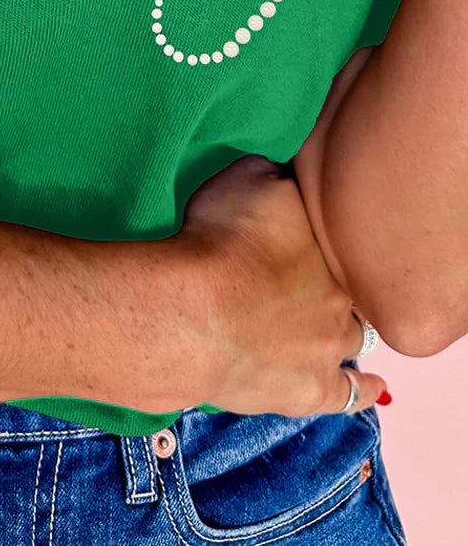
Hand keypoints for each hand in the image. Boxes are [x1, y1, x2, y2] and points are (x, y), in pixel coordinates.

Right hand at [177, 155, 387, 416]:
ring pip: (356, 336)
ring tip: (334, 323)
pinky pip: (352, 393)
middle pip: (349, 286)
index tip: (304, 233)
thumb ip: (280, 175)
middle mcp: (342, 295)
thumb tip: (293, 177)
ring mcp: (330, 347)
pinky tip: (374, 387)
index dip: (324, 236)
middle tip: (307, 276)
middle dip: (332, 281)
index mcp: (329, 243)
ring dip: (347, 328)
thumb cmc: (217, 240)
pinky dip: (364, 389)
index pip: (341, 237)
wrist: (194, 313)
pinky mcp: (313, 390)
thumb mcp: (247, 176)